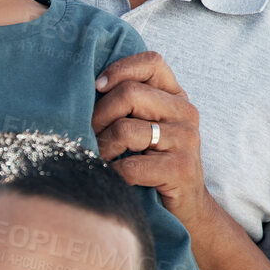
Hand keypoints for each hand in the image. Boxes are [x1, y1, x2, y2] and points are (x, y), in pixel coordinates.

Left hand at [93, 51, 207, 224]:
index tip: (96, 88)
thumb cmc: (154, 163)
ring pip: (124, 129)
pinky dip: (112, 173)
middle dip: (99, 116)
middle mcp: (185, 113)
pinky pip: (130, 166)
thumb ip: (129, 104)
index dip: (119, 70)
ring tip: (97, 157)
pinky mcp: (180, 169)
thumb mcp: (146, 126)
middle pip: (129, 94)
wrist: (187, 207)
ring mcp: (186, 140)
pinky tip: (110, 178)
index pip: (151, 62)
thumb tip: (82, 88)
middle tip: (88, 134)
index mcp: (176, 96)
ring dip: (101, 147)